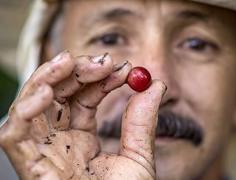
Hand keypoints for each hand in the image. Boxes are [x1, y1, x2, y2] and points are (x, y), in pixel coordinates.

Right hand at [0, 51, 165, 179]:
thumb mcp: (139, 157)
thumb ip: (143, 121)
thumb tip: (157, 85)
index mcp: (82, 141)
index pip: (83, 98)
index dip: (101, 79)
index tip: (124, 67)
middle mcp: (59, 143)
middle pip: (57, 96)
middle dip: (75, 72)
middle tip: (102, 60)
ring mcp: (44, 153)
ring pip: (32, 106)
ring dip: (47, 79)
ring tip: (70, 61)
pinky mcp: (31, 168)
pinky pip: (13, 135)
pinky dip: (25, 109)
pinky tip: (47, 91)